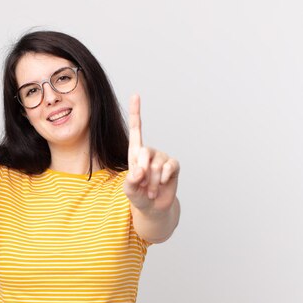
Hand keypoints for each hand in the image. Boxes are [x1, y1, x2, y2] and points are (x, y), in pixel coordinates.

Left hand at [123, 94, 179, 212]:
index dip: (136, 112)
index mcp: (136, 153)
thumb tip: (139, 171)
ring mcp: (163, 158)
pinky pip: (170, 167)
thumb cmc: (138, 196)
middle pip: (145, 152)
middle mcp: (150, 152)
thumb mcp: (129, 189)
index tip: (136, 95)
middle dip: (143, 173)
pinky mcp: (174, 166)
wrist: (154, 207)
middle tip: (143, 186)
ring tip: (151, 190)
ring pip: (157, 165)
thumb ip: (130, 181)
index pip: (136, 129)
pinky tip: (163, 183)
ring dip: (153, 182)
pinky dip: (164, 178)